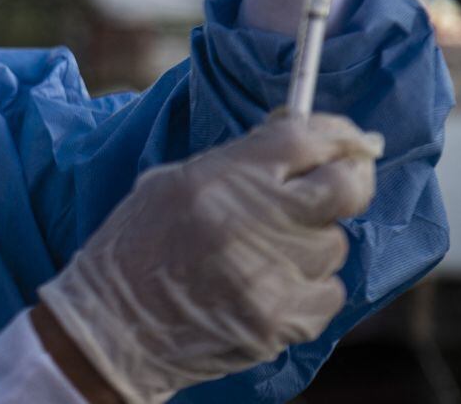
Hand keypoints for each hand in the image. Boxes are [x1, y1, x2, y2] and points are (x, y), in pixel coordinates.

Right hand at [39, 113, 382, 403]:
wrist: (112, 326)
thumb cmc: (137, 247)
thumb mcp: (171, 183)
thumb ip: (236, 163)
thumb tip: (298, 143)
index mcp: (219, 178)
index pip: (305, 141)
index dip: (336, 135)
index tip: (347, 139)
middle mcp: (253, 221)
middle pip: (345, 189)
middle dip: (348, 182)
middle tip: (332, 187)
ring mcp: (272, 274)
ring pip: (333, 244)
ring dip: (310, 243)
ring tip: (263, 253)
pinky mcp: (282, 320)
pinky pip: (328, 292)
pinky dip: (308, 288)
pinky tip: (267, 287)